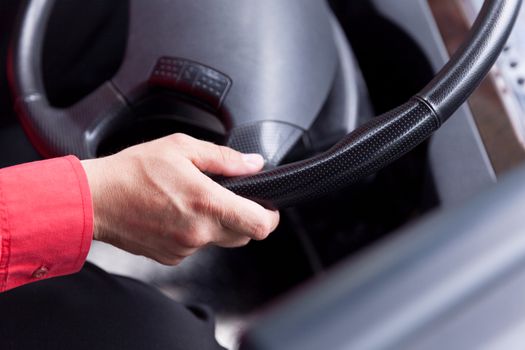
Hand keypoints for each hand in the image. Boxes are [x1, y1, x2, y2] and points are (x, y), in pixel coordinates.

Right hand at [81, 134, 279, 264]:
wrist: (95, 200)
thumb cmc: (133, 171)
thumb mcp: (182, 148)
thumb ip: (225, 159)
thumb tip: (254, 164)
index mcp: (207, 203)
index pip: (259, 225)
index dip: (270, 217)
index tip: (267, 207)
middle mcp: (199, 231)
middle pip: (244, 235)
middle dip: (244, 218)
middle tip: (228, 198)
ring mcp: (185, 248)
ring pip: (220, 240)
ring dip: (217, 224)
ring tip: (193, 201)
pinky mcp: (172, 257)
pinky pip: (197, 247)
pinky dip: (195, 233)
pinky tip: (176, 214)